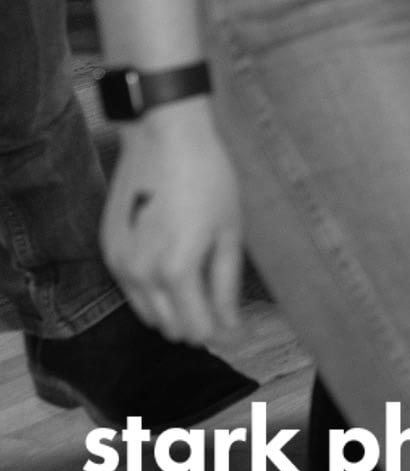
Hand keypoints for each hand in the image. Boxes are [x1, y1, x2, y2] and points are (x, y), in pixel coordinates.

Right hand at [101, 103, 244, 348]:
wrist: (164, 136)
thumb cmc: (207, 178)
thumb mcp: (230, 231)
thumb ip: (226, 284)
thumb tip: (233, 327)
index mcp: (176, 271)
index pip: (197, 328)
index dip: (222, 334)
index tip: (241, 331)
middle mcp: (140, 274)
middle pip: (170, 327)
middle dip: (199, 327)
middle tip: (226, 316)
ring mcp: (119, 263)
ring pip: (147, 312)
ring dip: (174, 312)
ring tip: (204, 295)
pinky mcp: (108, 249)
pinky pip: (131, 288)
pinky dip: (154, 292)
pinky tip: (176, 273)